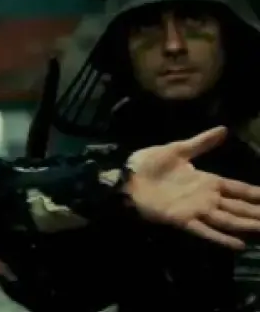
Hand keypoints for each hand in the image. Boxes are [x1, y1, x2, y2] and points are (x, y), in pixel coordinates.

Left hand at [126, 126, 259, 248]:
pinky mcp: (182, 219)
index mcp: (207, 181)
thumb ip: (202, 142)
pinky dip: (221, 238)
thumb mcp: (178, 149)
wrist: (127, 177)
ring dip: (246, 225)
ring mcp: (196, 210)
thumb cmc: (150, 163)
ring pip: (228, 220)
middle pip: (238, 207)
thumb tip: (225, 129)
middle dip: (256, 213)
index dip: (255, 193)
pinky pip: (205, 230)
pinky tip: (239, 244)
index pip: (237, 189)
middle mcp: (206, 198)